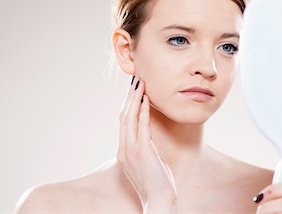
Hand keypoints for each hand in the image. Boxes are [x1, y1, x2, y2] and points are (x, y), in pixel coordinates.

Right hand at [117, 75, 176, 211]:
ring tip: (140, 83)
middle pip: (124, 116)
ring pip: (130, 118)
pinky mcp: (141, 151)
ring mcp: (130, 150)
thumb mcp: (148, 164)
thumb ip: (145, 151)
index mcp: (124, 152)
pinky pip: (141, 125)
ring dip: (135, 98)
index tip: (134, 91)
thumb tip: (149, 142)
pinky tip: (147, 99)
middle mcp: (124, 149)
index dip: (129, 105)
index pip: (124, 123)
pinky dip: (143, 110)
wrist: (158, 202)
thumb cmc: (157, 185)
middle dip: (130, 97)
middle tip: (136, 80)